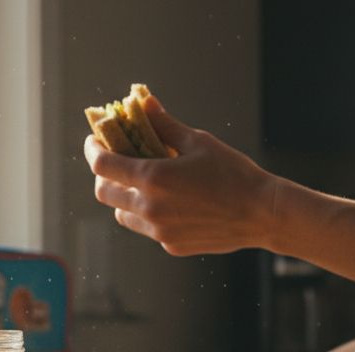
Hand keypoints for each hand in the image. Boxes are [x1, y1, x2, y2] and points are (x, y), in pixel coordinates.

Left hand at [84, 96, 280, 255]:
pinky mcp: (171, 245)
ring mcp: (159, 231)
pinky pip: (148, 229)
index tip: (95, 141)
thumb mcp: (197, 142)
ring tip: (142, 183)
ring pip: (122, 214)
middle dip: (103, 175)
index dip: (93, 150)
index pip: (102, 165)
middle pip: (104, 193)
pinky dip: (149, 214)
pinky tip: (169, 202)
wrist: (261, 213)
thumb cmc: (233, 173)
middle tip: (115, 162)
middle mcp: (150, 208)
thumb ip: (164, 125)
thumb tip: (144, 102)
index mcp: (153, 178)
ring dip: (124, 197)